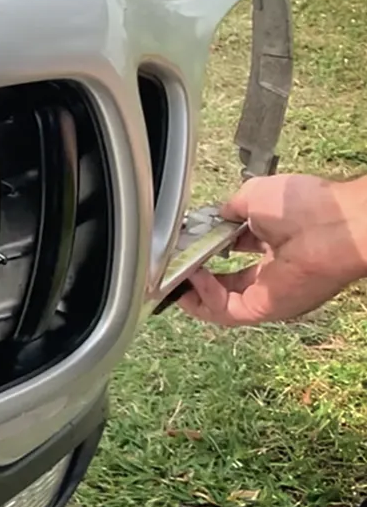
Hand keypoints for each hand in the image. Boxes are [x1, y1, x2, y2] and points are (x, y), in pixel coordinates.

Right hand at [178, 173, 366, 326]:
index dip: (205, 252)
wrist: (333, 225)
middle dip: (192, 276)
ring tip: (175, 271)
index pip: (231, 257)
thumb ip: (229, 210)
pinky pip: (224, 309)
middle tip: (173, 265)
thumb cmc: (307, 206)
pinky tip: (193, 274)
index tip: (185, 245)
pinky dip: (203, 295)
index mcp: (273, 246)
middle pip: (222, 285)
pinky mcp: (264, 308)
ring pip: (218, 303)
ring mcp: (268, 293)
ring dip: (192, 289)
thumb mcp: (255, 196)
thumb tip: (213, 218)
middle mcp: (271, 273)